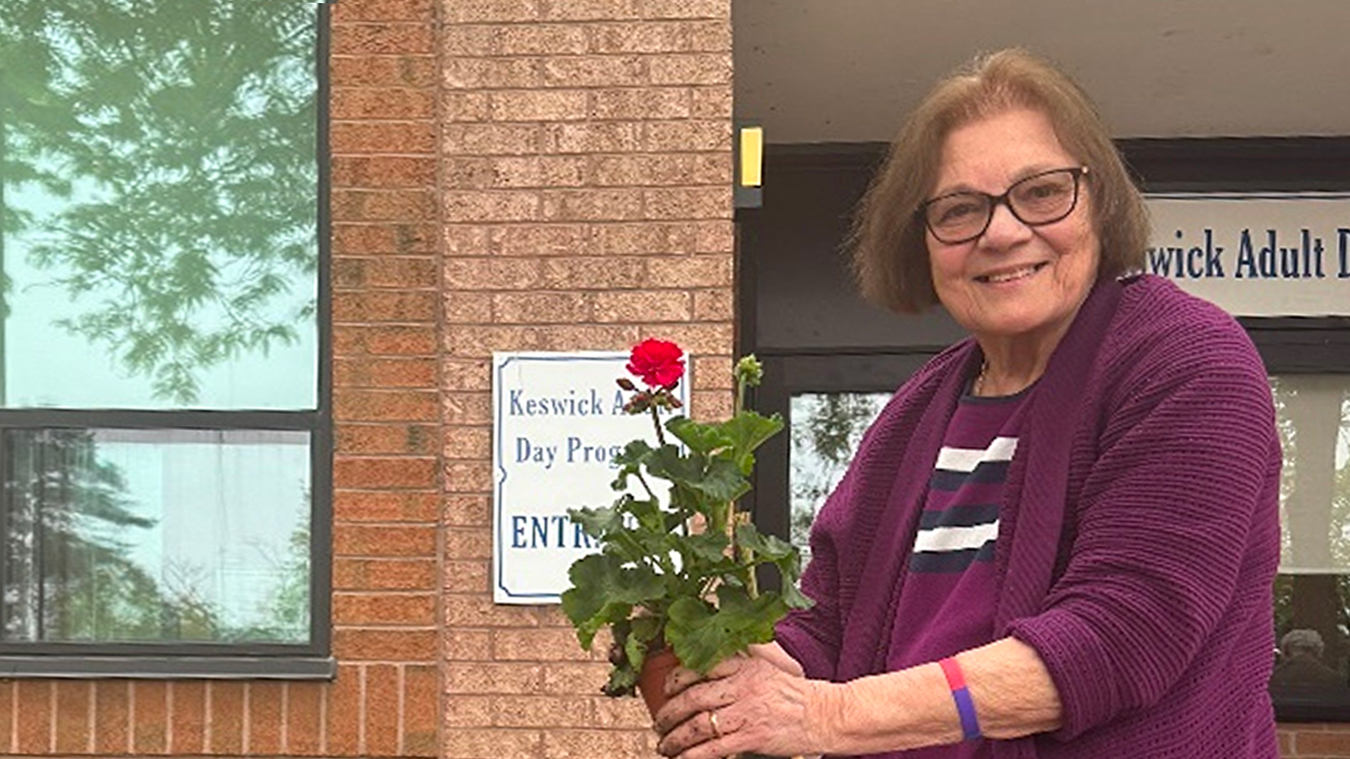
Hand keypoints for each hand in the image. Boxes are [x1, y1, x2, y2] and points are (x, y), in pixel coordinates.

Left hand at [653, 654, 836, 758]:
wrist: (823, 715)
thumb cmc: (794, 695)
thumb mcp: (767, 668)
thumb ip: (739, 664)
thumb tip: (710, 665)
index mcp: (744, 666)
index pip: (701, 666)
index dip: (677, 678)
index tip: (667, 688)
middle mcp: (742, 686)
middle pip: (693, 697)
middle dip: (670, 713)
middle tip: (660, 722)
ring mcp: (746, 712)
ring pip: (698, 725)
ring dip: (675, 738)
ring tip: (665, 745)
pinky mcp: (751, 737)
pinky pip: (713, 748)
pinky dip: (692, 755)